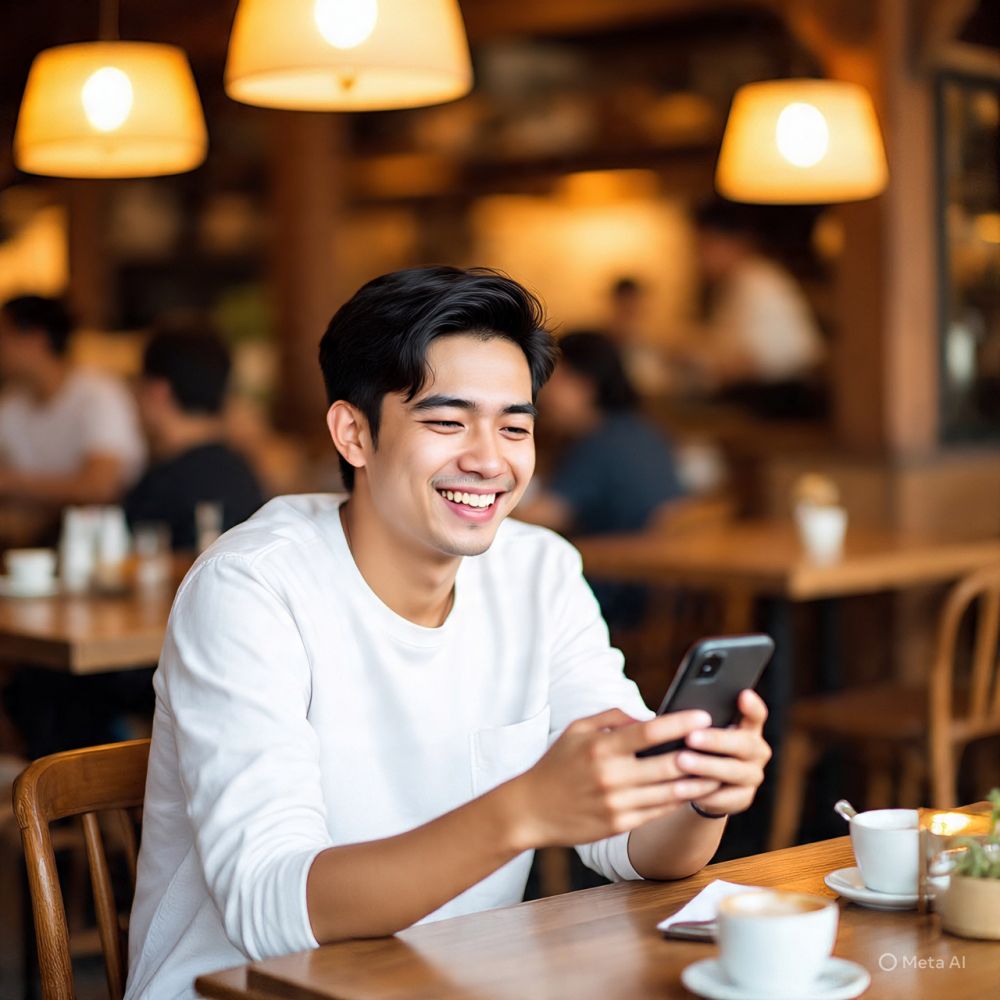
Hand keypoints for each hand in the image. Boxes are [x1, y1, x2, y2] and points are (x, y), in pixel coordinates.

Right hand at [509, 708, 721, 849]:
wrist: (531, 809)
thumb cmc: (556, 764)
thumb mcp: (577, 730)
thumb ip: (613, 717)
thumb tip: (649, 716)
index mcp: (601, 748)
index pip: (649, 732)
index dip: (680, 723)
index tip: (704, 716)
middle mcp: (611, 777)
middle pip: (668, 765)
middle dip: (700, 754)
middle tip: (724, 743)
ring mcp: (617, 804)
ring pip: (670, 792)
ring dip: (699, 781)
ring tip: (720, 769)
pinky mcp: (620, 825)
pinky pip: (659, 811)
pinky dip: (680, 800)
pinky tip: (695, 791)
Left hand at [676, 689, 770, 817]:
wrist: (700, 782)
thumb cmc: (697, 745)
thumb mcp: (700, 729)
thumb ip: (698, 721)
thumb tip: (679, 712)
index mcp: (749, 728)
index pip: (757, 715)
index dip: (752, 706)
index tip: (743, 694)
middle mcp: (756, 751)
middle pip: (745, 744)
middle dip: (717, 740)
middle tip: (691, 738)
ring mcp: (753, 775)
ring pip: (735, 771)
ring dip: (707, 766)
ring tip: (681, 761)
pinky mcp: (744, 797)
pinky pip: (728, 797)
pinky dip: (706, 793)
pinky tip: (686, 787)